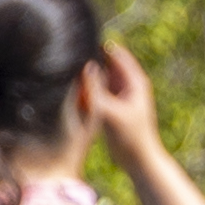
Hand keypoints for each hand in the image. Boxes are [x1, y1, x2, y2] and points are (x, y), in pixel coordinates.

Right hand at [78, 42, 171, 172]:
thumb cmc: (130, 137)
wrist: (138, 160)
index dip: (98, 46)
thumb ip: (96, 91)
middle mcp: (127, 84)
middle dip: (89, 61)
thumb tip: (84, 68)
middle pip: (106, 63)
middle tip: (66, 60)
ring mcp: (119, 95)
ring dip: (86, 76)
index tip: (77, 44)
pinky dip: (86, 90)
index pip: (115, 53)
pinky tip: (70, 91)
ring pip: (99, 78)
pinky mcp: (111, 106)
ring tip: (65, 73)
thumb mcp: (111, 112)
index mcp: (134, 80)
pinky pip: (96, 91)